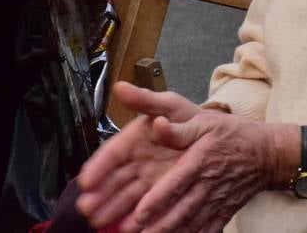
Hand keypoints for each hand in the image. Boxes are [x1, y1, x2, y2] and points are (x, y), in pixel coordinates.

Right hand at [76, 85, 199, 230]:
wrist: (220, 139)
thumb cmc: (190, 118)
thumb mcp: (170, 104)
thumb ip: (146, 99)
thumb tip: (122, 88)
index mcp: (135, 138)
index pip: (112, 153)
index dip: (98, 166)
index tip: (86, 180)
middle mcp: (138, 161)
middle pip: (114, 179)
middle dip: (99, 194)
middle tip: (86, 208)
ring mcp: (148, 180)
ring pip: (125, 197)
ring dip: (110, 209)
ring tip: (97, 221)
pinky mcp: (161, 195)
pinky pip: (144, 208)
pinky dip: (132, 218)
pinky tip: (122, 228)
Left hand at [91, 84, 275, 232]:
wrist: (265, 153)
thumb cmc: (230, 134)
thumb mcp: (203, 120)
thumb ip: (177, 126)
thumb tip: (156, 124)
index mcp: (199, 160)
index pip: (176, 183)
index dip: (159, 199)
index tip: (141, 212)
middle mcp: (207, 184)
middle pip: (181, 210)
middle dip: (159, 224)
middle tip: (137, 232)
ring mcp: (216, 201)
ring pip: (192, 223)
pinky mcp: (223, 212)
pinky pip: (207, 230)